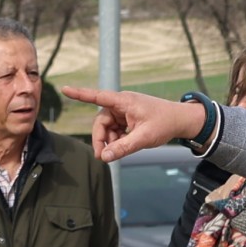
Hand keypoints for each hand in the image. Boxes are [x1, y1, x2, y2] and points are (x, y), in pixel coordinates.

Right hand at [59, 85, 207, 161]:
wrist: (181, 121)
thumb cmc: (164, 123)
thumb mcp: (143, 138)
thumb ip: (122, 148)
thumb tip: (104, 157)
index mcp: (124, 101)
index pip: (97, 96)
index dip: (80, 94)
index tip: (64, 89)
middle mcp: (122, 104)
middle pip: (101, 121)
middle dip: (101, 138)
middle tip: (102, 156)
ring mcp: (125, 111)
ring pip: (107, 127)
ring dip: (110, 140)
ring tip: (119, 151)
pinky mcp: (128, 118)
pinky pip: (115, 130)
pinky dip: (117, 140)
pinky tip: (125, 146)